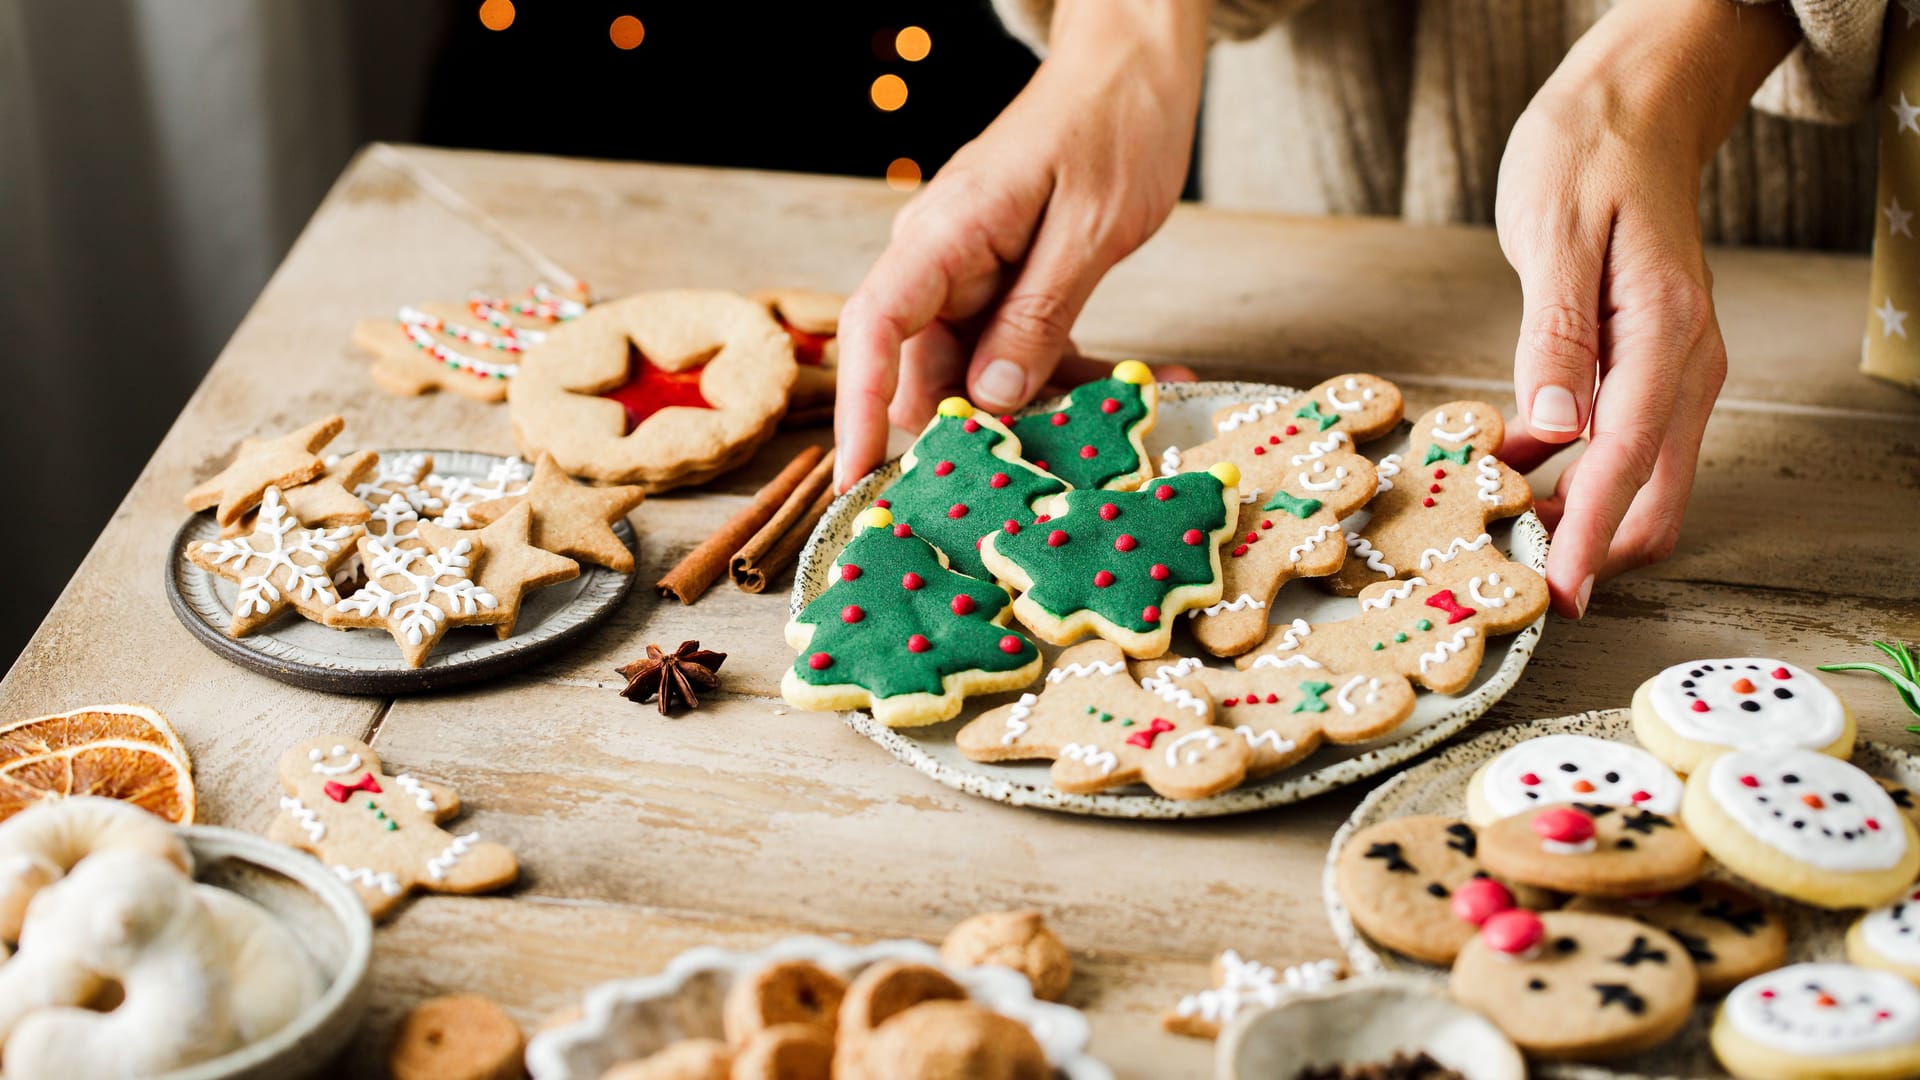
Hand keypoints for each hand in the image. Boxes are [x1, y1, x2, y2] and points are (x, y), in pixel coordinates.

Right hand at [833, 0, 1208, 490]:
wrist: (1136, 67)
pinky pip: (1024, 351)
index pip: (873, 328)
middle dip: (978, 432)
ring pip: (983, 373)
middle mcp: (944, 260)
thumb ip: (1037, 313)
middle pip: (928, 370)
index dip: (858, 408)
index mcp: (945, 234)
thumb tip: (991, 396)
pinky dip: (1072, 375)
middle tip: (1042, 482)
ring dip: (1046, 409)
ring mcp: (976, 275)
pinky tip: (1136, 389)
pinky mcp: (1012, 286)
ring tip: (1119, 431)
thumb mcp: (1089, 227)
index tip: (858, 476)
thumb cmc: (1114, 122)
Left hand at [1494, 0, 1796, 616]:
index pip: (1629, 463)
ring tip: (1492, 529)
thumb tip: (1556, 431)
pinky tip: (1505, 471)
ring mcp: (1670, 372)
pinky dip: (1569, 476)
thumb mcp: (1555, 235)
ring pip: (1636, 481)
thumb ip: (1555, 336)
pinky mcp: (1643, 369)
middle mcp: (1684, 366)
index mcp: (1666, 336)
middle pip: (1651, 497)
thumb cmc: (1588, 156)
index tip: (1557, 597)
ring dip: (1575, 516)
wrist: (1633, 108)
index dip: (1590, 539)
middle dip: (1589, 548)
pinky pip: (1615, 447)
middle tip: (1507, 577)